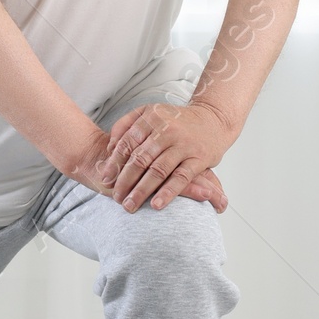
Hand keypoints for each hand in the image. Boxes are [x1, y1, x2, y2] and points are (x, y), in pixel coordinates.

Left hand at [103, 99, 232, 211]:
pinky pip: (181, 178)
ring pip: (158, 171)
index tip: (105, 179)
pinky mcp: (199, 158)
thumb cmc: (177, 121)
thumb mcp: (150, 112)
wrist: (213, 119)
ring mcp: (184, 145)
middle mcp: (167, 130)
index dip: (114, 162)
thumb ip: (127, 124)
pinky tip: (156, 205)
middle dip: (125, 181)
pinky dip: (168, 192)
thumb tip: (109, 146)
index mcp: (152, 118)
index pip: (127, 142)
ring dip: (142, 191)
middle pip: (140, 159)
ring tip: (129, 206)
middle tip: (115, 197)